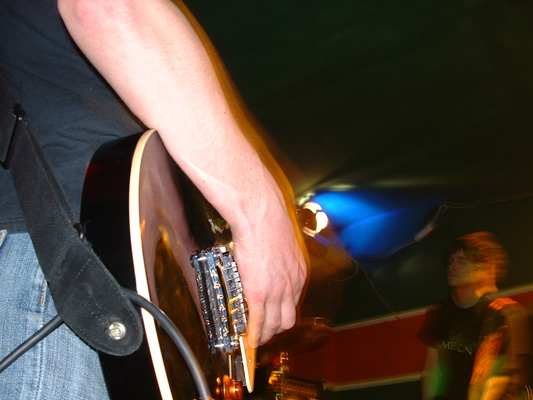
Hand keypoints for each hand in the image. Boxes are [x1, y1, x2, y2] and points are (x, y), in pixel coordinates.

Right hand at [231, 195, 307, 347]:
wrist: (262, 215)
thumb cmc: (271, 222)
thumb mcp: (285, 244)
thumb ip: (281, 257)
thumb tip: (272, 258)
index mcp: (299, 274)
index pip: (294, 303)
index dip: (283, 314)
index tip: (275, 317)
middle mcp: (292, 286)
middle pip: (288, 320)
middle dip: (276, 329)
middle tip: (265, 331)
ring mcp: (276, 291)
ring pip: (274, 325)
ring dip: (264, 335)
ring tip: (255, 338)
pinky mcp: (259, 292)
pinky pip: (257, 321)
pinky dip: (253, 333)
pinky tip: (247, 338)